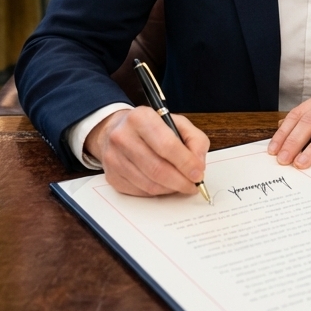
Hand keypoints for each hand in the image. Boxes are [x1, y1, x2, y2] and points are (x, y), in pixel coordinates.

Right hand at [85, 107, 209, 196]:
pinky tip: (164, 185)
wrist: (115, 130)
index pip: (167, 145)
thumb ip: (194, 140)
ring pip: (149, 184)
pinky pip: (139, 192)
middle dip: (180, 181)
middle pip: (157, 169)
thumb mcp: (176, 123)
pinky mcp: (111, 176)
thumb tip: (198, 165)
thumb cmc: (150, 127)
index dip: (186, 163)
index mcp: (141, 118)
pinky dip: (157, 192)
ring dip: (170, 189)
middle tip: (193, 185)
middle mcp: (123, 136)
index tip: (198, 173)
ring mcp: (114, 158)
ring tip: (181, 185)